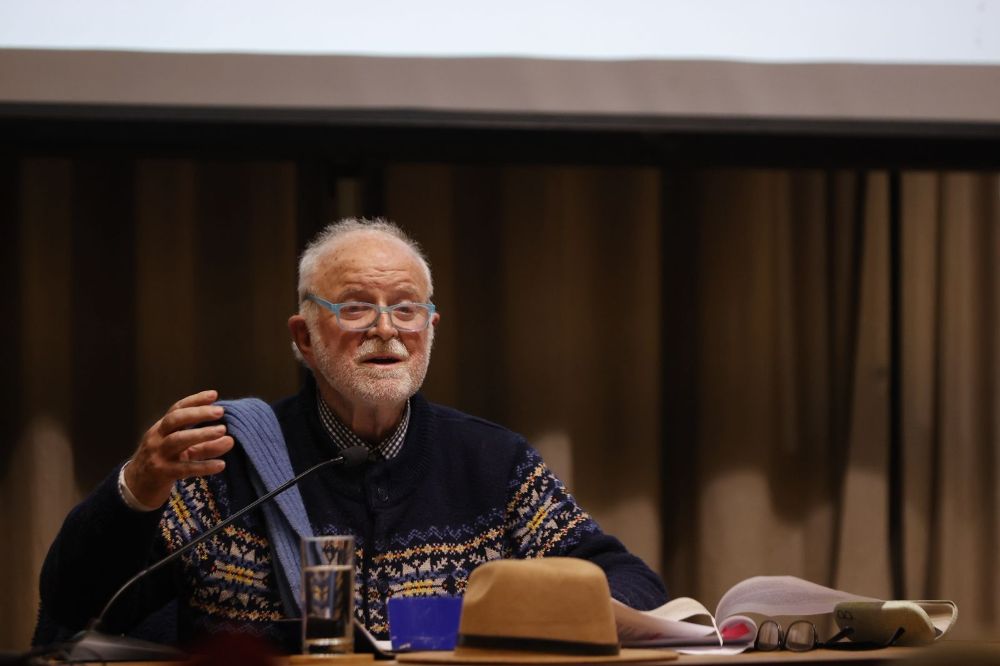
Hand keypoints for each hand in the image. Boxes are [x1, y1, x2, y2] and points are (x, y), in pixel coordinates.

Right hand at [124, 390, 234, 507]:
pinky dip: (204, 466)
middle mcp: (157, 438)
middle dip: (197, 413)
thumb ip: (206, 445)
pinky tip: (221, 465)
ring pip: (178, 440)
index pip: (176, 409)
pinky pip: (184, 468)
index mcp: (161, 429)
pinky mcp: (162, 474)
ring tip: (222, 431)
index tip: (214, 395)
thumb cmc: (163, 463)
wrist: (137, 488)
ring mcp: (158, 455)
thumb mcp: (183, 451)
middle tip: (220, 411)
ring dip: (201, 434)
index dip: (195, 400)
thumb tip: (230, 439)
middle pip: (175, 420)